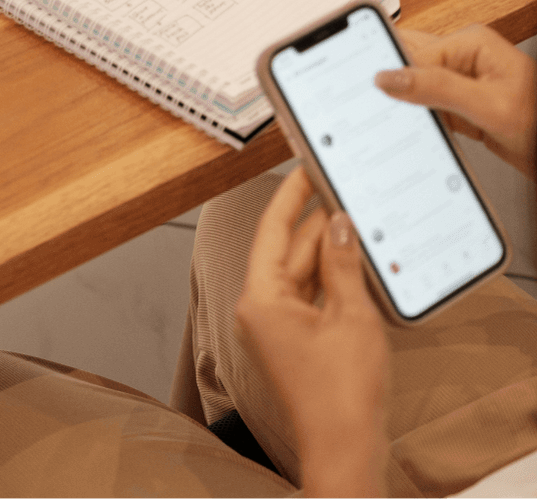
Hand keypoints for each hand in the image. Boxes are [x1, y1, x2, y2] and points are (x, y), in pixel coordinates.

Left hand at [235, 166, 388, 497]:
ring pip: (300, 271)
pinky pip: (309, 293)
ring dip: (326, 249)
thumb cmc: (342, 392)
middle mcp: (260, 307)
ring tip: (353, 217)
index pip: (272, 228)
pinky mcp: (294, 338)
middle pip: (287, 249)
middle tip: (341, 188)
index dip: (291, 195)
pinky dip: (330, 277)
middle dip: (316, 222)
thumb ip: (343, 263)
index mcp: (261, 297)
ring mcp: (276, 324)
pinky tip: (354, 259)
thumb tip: (339, 223)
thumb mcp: (351, 315)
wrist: (346, 448)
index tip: (305, 167)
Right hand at [376, 24, 536, 176]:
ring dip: (408, 106)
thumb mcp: (488, 105)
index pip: (414, 54)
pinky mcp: (460, 105)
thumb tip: (391, 77)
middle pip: (412, 66)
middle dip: (396, 86)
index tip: (372, 95)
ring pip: (417, 89)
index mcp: (471, 42)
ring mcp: (461, 82)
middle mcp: (464, 58)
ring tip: (401, 122)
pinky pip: (427, 108)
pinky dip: (419, 120)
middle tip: (376, 105)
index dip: (393, 76)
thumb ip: (438, 88)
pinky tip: (417, 130)